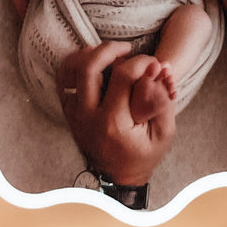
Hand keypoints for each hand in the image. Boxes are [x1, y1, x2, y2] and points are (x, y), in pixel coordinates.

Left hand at [56, 43, 174, 187]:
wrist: (117, 178)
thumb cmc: (143, 154)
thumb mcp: (163, 133)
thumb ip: (162, 100)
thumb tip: (159, 68)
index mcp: (113, 123)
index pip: (123, 76)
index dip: (141, 61)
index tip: (154, 63)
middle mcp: (88, 116)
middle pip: (89, 67)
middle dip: (110, 49)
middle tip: (127, 49)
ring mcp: (75, 114)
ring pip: (71, 70)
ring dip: (90, 54)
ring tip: (110, 54)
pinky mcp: (69, 112)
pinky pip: (63, 79)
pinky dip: (75, 64)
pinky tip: (94, 61)